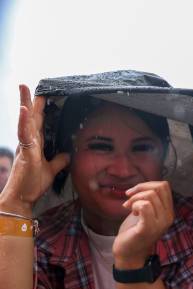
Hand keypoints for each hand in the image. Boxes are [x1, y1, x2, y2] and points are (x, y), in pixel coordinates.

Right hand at [0, 85, 69, 215]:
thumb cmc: (32, 184)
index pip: (38, 123)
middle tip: (29, 84)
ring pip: (26, 121)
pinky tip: (25, 110)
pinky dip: (25, 121)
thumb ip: (59, 161)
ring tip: (25, 88)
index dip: (40, 109)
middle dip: (30, 101)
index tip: (42, 95)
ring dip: (26, 104)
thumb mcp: (51, 170)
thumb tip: (67, 154)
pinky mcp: (25, 152)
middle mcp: (28, 142)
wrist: (22, 198)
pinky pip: (24, 134)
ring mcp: (25, 146)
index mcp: (34, 144)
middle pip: (31, 117)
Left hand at [112, 181, 173, 268]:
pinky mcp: (148, 228)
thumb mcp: (146, 212)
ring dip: (135, 198)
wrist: (129, 253)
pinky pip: (144, 206)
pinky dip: (135, 205)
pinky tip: (131, 212)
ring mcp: (160, 223)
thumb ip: (150, 199)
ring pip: (150, 196)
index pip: (164, 186)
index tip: (134, 194)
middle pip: (158, 188)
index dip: (147, 185)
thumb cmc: (134, 231)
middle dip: (140, 189)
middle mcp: (168, 217)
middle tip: (129, 200)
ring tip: (129, 207)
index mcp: (168, 211)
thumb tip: (145, 185)